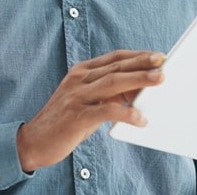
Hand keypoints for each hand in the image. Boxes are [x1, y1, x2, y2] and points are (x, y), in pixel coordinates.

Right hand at [16, 49, 163, 171]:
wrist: (33, 141)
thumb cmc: (65, 121)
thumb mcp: (87, 101)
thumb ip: (108, 93)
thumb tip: (139, 90)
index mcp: (81, 72)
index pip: (114, 57)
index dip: (137, 55)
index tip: (157, 55)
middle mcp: (78, 80)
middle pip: (116, 66)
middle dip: (142, 63)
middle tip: (163, 62)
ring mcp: (76, 97)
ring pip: (112, 82)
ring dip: (138, 79)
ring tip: (159, 80)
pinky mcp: (76, 117)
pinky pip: (106, 111)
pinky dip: (126, 113)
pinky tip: (140, 119)